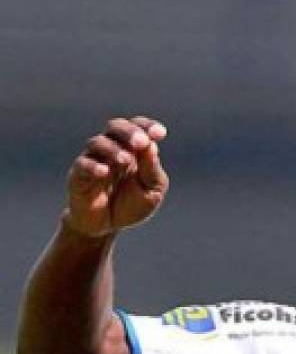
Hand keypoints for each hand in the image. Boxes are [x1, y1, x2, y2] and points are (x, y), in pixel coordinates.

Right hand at [64, 117, 168, 238]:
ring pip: (98, 142)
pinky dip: (93, 166)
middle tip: (141, 142)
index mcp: (134, 150)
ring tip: (126, 161)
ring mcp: (94, 160)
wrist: (107, 227)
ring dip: (113, 149)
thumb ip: (151, 169)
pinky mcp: (78, 176)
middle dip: (130, 131)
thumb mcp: (151, 190)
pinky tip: (104, 172)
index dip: (147, 126)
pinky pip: (82, 164)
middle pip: (115, 126)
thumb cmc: (131, 205)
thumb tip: (152, 145)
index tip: (160, 134)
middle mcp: (112, 149)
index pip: (138, 127)